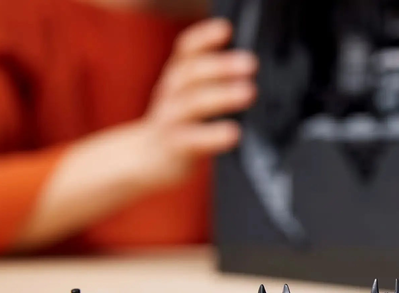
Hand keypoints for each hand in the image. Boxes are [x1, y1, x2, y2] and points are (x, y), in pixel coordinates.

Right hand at [132, 19, 257, 188]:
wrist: (148, 157)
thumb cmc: (178, 122)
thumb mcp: (188, 91)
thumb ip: (209, 74)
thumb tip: (244, 61)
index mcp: (178, 77)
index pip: (187, 50)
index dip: (204, 38)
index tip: (225, 29)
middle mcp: (172, 93)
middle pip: (192, 73)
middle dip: (220, 65)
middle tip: (250, 63)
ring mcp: (171, 119)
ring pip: (193, 103)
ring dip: (222, 95)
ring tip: (248, 92)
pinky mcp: (176, 146)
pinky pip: (193, 139)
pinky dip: (213, 135)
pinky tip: (233, 133)